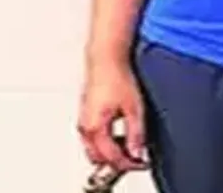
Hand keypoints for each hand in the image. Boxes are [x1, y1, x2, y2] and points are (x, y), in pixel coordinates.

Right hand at [77, 58, 148, 173]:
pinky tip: (118, 134)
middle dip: (116, 161)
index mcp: (95, 127)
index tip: (139, 162)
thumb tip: (137, 151)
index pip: (110, 157)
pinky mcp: (84, 115)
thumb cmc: (116, 76)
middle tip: (134, 157)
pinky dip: (104, 142)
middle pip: (98, 157)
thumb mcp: (134, 108)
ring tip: (128, 144)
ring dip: (109, 152)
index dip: (127, 163)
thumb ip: (136, 133)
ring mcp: (83, 121)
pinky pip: (91, 138)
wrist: (105, 58)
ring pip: (92, 149)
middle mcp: (84, 126)